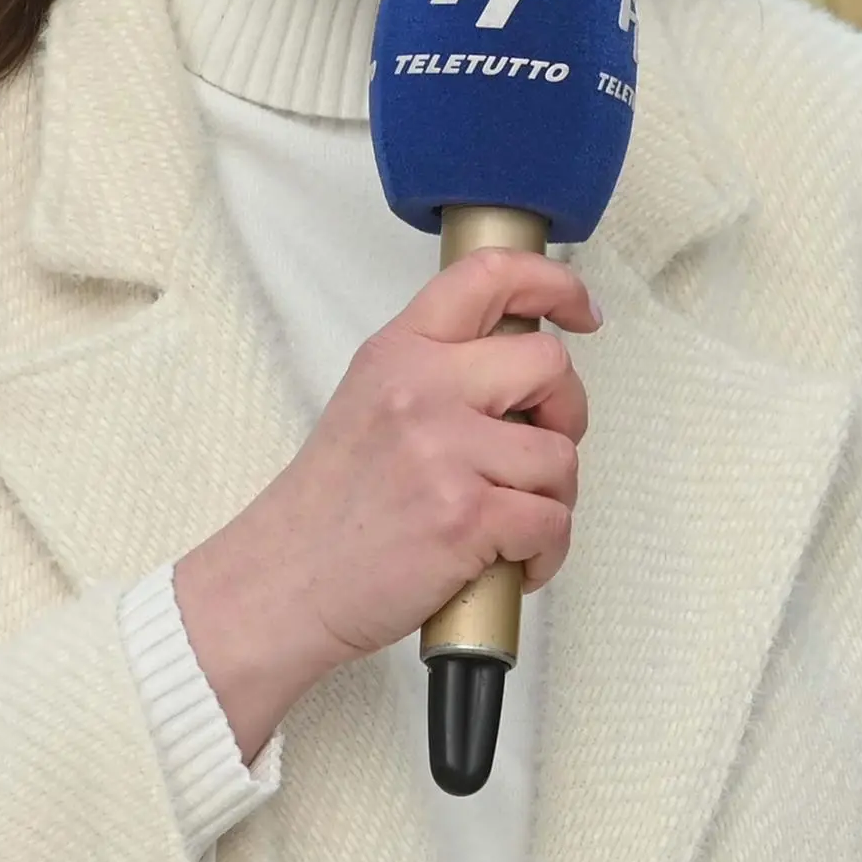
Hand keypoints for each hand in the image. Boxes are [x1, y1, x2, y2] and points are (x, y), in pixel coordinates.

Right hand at [173, 248, 598, 756]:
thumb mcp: (371, 403)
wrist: (280, 585)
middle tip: (541, 450)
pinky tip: (511, 562)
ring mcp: (445, 452)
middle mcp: (422, 388)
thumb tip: (525, 369)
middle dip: (567, 412)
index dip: (554, 284)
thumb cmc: (329, 510)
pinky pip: (552, 523)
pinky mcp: (466, 517)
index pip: (490, 276)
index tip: (580, 311)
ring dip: (554, 498)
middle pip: (550, 366)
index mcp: (400, 351)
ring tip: (513, 522)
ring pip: (561, 456)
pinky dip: (545, 552)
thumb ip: (439, 372)